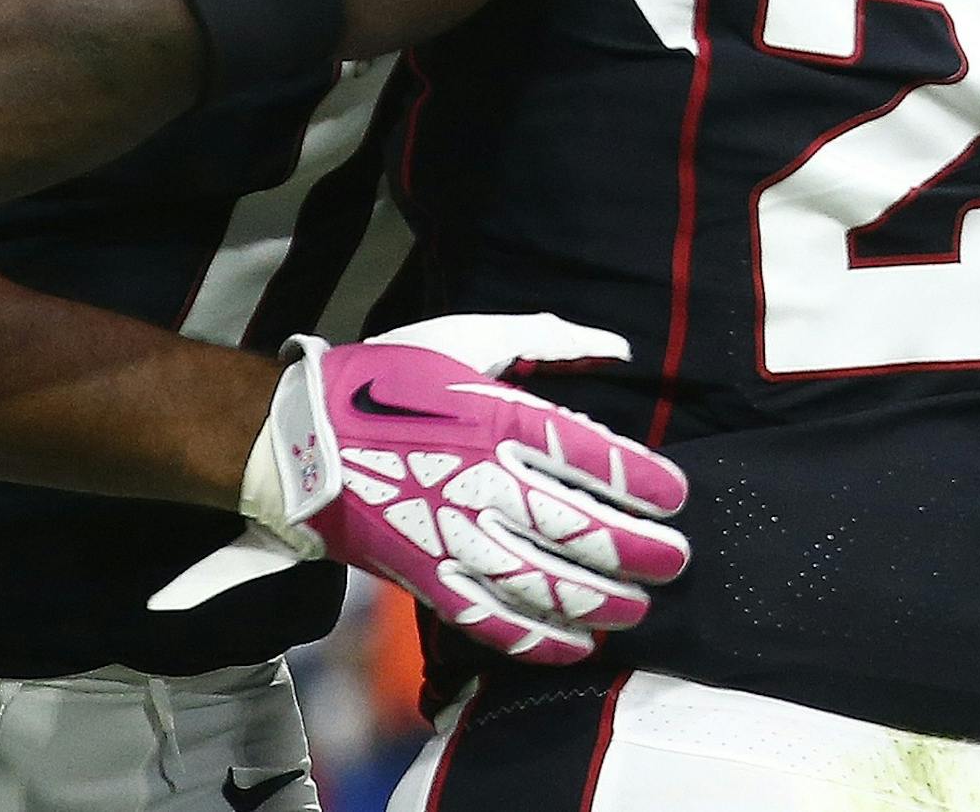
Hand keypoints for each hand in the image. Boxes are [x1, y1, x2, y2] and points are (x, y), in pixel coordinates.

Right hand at [151, 314, 689, 664]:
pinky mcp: (427, 576)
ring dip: (602, 603)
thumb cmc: (390, 377)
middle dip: (640, 552)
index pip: (592, 456)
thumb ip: (548, 338)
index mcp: (495, 415)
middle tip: (677, 560)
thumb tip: (620, 348)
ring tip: (639, 607)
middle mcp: (481, 480)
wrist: (302, 436)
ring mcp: (452, 535)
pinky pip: (492, 621)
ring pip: (544, 584)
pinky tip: (577, 644)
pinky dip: (539, 640)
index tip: (676, 495)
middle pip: (580, 528)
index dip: (644, 481)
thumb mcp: (467, 334)